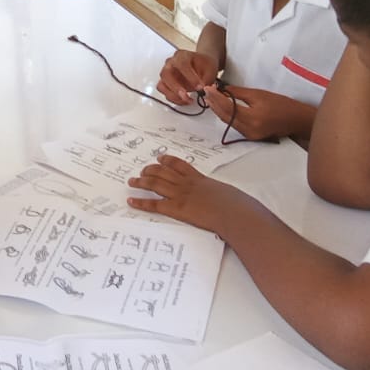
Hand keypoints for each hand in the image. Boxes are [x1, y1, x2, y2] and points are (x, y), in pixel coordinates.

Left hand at [127, 155, 250, 232]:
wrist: (234, 212)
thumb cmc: (237, 205)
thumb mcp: (229, 195)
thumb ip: (223, 195)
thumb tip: (229, 201)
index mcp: (201, 179)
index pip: (180, 166)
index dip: (168, 160)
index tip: (160, 157)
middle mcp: (187, 184)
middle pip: (163, 172)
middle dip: (150, 170)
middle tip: (142, 170)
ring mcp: (181, 195)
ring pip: (155, 184)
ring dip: (141, 182)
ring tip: (132, 181)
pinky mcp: (177, 208)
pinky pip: (155, 205)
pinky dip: (141, 202)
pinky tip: (131, 201)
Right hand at [156, 49, 218, 104]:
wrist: (202, 65)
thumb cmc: (204, 66)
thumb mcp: (210, 70)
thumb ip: (206, 80)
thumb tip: (203, 91)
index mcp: (182, 55)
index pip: (182, 64)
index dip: (190, 76)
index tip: (200, 87)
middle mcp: (171, 63)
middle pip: (166, 74)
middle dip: (176, 87)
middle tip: (187, 96)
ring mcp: (166, 73)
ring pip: (162, 84)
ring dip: (173, 95)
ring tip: (187, 101)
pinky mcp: (165, 83)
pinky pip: (164, 92)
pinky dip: (173, 98)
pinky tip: (184, 101)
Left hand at [204, 84, 314, 142]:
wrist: (297, 119)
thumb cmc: (281, 104)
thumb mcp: (259, 94)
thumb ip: (238, 93)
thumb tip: (222, 89)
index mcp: (252, 118)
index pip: (227, 107)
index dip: (216, 97)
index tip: (208, 87)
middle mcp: (249, 130)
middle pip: (225, 116)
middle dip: (214, 103)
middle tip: (206, 91)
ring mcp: (249, 135)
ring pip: (227, 121)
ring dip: (218, 109)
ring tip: (210, 97)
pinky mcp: (250, 136)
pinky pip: (233, 125)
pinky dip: (226, 115)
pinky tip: (221, 106)